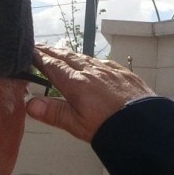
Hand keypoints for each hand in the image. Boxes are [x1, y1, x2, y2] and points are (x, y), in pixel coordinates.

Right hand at [26, 45, 153, 141]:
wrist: (145, 125)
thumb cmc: (110, 128)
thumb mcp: (77, 125)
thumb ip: (54, 113)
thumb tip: (29, 104)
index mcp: (76, 83)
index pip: (52, 65)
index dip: (39, 57)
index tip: (28, 51)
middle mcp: (91, 71)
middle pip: (66, 56)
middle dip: (51, 51)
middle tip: (39, 46)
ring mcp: (108, 70)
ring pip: (84, 57)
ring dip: (69, 54)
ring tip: (60, 53)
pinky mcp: (122, 73)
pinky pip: (102, 62)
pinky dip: (90, 60)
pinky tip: (91, 63)